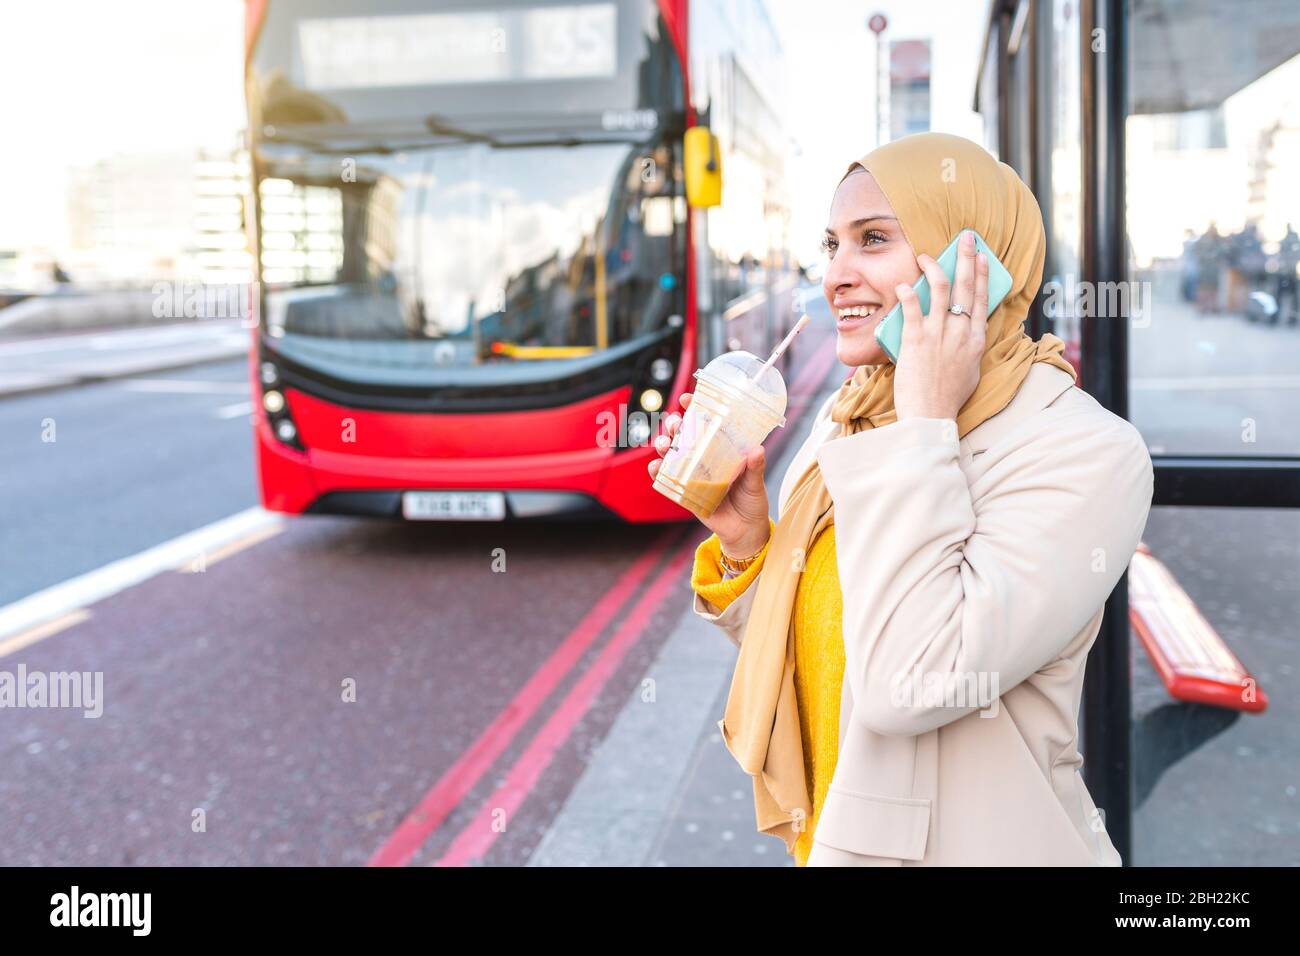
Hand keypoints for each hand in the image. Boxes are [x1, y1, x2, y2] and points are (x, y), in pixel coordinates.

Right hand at [647, 392, 770, 556]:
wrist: (745, 532)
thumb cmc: (753, 502)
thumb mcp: (756, 483)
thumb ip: (755, 468)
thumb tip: (757, 450)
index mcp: (722, 450)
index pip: (706, 424)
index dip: (694, 409)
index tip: (686, 399)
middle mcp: (705, 459)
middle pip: (684, 435)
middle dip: (675, 425)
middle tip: (675, 424)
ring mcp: (693, 475)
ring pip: (672, 454)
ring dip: (663, 445)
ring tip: (664, 444)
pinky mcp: (685, 492)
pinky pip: (667, 480)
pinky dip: (657, 472)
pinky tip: (655, 467)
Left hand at [892, 229, 988, 423]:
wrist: (931, 416)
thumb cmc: (948, 398)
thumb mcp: (969, 371)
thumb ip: (968, 348)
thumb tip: (964, 335)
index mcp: (976, 340)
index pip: (982, 299)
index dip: (981, 274)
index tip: (981, 256)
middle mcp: (960, 332)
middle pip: (965, 286)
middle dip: (965, 257)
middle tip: (965, 237)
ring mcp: (938, 334)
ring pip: (939, 289)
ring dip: (932, 267)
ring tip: (924, 255)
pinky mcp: (915, 340)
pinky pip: (911, 308)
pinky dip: (906, 293)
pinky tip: (901, 284)